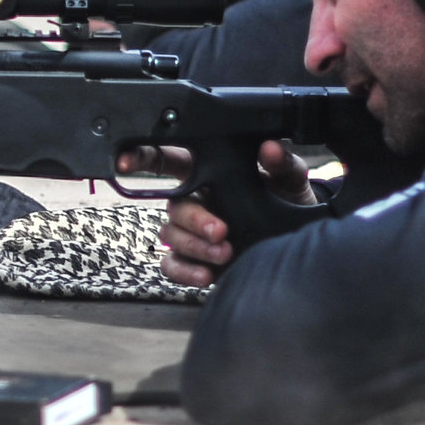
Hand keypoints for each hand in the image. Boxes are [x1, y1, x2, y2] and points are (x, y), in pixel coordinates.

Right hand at [113, 140, 316, 287]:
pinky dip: (185, 271)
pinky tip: (206, 276)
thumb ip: (281, 163)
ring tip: (225, 253)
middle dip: (194, 220)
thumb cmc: (286, 201)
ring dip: (195, 246)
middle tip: (220, 230)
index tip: (126, 163)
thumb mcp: (289, 179)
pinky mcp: (194, 259)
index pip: (168, 159)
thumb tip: (271, 149)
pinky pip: (172, 265)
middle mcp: (194, 200)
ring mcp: (191, 231)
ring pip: (171, 236)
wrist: (299, 240)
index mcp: (208, 171)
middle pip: (173, 205)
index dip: (142, 157)